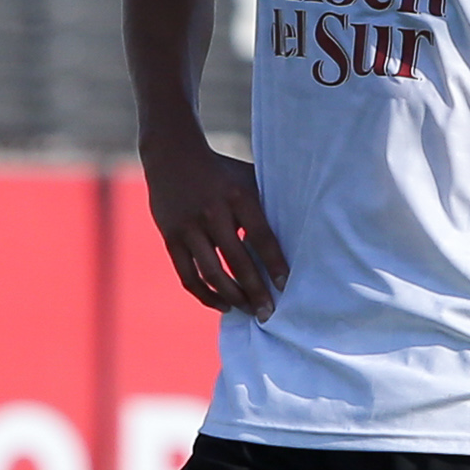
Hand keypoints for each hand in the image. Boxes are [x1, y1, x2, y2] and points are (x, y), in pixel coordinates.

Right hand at [143, 137, 286, 318]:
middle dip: (255, 291)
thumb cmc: (221, 172)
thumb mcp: (247, 179)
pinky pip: (188, 275)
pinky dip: (205, 295)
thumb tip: (299, 234)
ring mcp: (188, 227)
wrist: (172, 156)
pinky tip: (222, 304)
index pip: (261, 236)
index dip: (274, 264)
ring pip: (212, 273)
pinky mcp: (171, 238)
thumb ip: (267, 204)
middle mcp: (213, 213)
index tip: (285, 286)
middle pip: (237, 261)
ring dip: (232, 297)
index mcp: (237, 196)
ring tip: (247, 310)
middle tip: (268, 314)